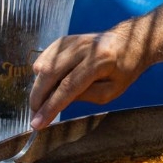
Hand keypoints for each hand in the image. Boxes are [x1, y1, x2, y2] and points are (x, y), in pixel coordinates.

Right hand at [27, 29, 144, 128]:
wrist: (128, 42)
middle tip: (34, 116)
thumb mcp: (112, 91)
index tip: (37, 123)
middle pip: (50, 73)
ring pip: (44, 65)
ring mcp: (73, 40)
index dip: (50, 106)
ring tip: (41, 103)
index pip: (68, 86)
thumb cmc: (123, 70)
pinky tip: (46, 84)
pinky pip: (45, 58)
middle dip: (38, 98)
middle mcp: (83, 47)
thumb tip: (59, 100)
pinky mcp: (65, 40)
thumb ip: (86, 96)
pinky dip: (41, 73)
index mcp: (100, 60)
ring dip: (38, 87)